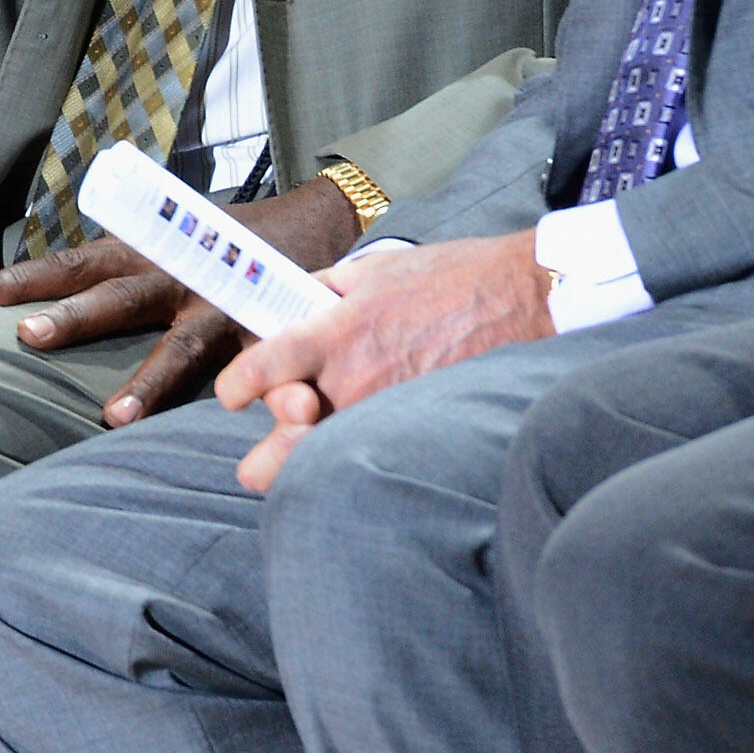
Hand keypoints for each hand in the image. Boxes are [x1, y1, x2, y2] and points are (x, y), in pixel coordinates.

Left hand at [0, 175, 361, 425]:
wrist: (315, 222)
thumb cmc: (222, 242)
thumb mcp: (165, 244)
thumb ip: (117, 276)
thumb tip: (43, 306)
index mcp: (145, 249)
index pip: (72, 262)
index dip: (24, 279)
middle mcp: (177, 272)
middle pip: (116, 294)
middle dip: (71, 316)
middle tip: (24, 337)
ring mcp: (223, 304)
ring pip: (178, 345)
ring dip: (144, 382)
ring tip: (110, 417)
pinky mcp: (265, 333)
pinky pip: (248, 370)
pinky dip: (237, 399)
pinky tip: (221, 426)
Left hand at [217, 230, 554, 492]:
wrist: (523, 296)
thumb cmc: (449, 276)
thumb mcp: (370, 269)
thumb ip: (321, 292)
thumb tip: (290, 305)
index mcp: (335, 331)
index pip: (264, 369)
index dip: (237, 386)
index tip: (230, 395)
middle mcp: (357, 378)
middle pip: (290, 440)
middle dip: (266, 461)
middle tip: (253, 468)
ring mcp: (392, 409)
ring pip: (333, 459)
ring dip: (309, 470)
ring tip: (294, 483)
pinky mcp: (426, 425)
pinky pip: (381, 453)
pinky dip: (363, 463)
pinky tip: (355, 464)